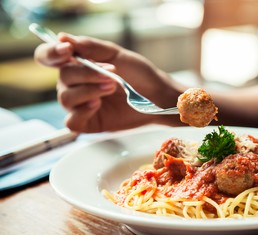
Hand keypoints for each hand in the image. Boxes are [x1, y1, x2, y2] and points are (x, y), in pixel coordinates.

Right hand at [34, 33, 183, 131]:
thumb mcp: (117, 55)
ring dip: (88, 90)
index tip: (66, 51)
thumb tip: (62, 38)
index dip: (51, 53)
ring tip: (111, 87)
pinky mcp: (88, 123)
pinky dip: (82, 112)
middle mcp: (75, 85)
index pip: (50, 57)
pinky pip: (71, 121)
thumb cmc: (139, 75)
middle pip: (62, 77)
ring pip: (66, 98)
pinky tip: (97, 105)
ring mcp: (80, 105)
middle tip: (111, 75)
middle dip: (86, 74)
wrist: (157, 97)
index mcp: (79, 65)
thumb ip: (91, 47)